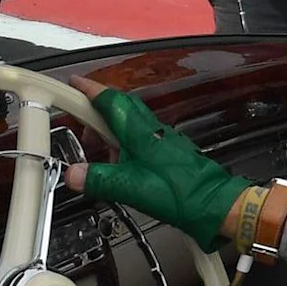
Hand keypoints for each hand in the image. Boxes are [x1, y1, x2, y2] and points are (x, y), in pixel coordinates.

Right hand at [71, 89, 248, 243]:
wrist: (213, 203)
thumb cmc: (182, 192)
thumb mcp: (130, 188)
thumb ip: (99, 179)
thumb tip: (73, 174)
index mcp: (140, 132)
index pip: (111, 101)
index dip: (90, 90)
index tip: (74, 83)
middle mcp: (151, 130)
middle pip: (120, 107)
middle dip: (96, 109)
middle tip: (79, 120)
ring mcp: (161, 139)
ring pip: (130, 122)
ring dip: (109, 128)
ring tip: (97, 148)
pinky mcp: (167, 151)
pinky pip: (140, 137)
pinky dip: (124, 143)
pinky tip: (120, 162)